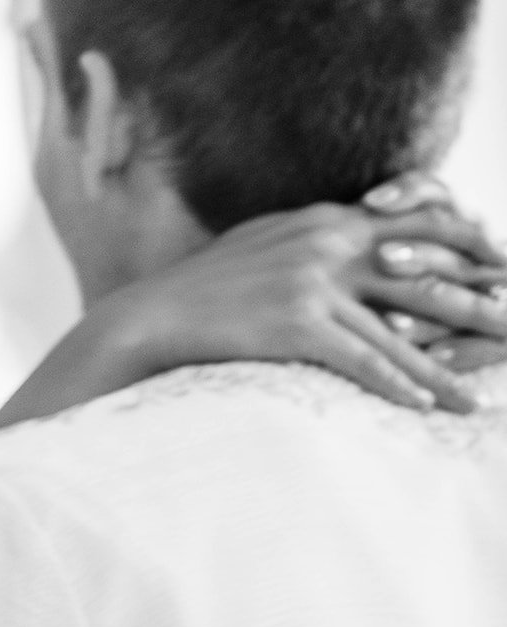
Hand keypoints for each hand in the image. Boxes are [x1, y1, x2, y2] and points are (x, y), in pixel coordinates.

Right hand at [129, 182, 506, 413]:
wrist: (155, 313)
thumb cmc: (208, 286)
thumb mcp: (267, 242)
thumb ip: (316, 236)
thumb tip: (355, 232)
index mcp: (326, 220)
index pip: (417, 225)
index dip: (466, 247)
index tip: (500, 269)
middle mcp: (327, 243)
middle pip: (423, 277)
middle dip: (476, 306)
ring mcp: (313, 282)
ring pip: (400, 331)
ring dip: (443, 371)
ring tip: (475, 399)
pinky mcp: (297, 323)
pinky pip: (361, 360)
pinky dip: (397, 386)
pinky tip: (424, 407)